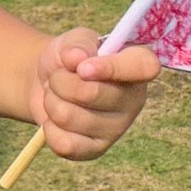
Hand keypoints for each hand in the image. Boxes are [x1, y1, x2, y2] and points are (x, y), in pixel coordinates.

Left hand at [29, 29, 160, 158]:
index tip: (83, 68)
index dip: (112, 68)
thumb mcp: (72, 41)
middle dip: (60, 81)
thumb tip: (77, 58)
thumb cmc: (68, 60)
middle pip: (90, 93)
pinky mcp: (97, 149)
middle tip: (58, 77)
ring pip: (68, 117)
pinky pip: (65, 144)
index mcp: (137, 66)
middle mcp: (134, 99)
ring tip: (57, 96)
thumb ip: (77, 44)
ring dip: (51, 102)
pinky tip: (55, 120)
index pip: (145, 67)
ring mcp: (118, 127)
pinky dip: (49, 129)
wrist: (46, 84)